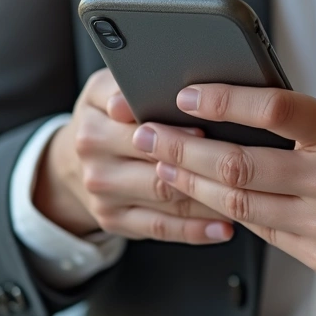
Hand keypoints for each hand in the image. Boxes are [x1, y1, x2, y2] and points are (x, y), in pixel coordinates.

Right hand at [34, 69, 233, 243]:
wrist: (70, 164)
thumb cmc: (103, 118)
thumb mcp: (103, 91)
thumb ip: (123, 85)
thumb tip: (140, 91)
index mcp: (93, 129)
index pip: (141, 131)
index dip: (178, 133)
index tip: (207, 131)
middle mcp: (96, 167)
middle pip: (158, 171)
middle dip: (201, 168)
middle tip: (240, 167)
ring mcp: (105, 199)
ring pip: (166, 202)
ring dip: (208, 202)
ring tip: (245, 195)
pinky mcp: (116, 223)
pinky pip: (161, 229)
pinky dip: (195, 230)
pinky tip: (224, 227)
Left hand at [131, 85, 315, 280]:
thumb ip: (298, 122)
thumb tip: (227, 115)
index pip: (274, 108)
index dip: (223, 100)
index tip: (186, 93)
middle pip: (240, 164)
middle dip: (183, 149)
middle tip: (149, 134)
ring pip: (241, 204)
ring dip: (193, 185)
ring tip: (165, 167)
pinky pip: (264, 232)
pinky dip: (231, 213)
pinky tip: (209, 198)